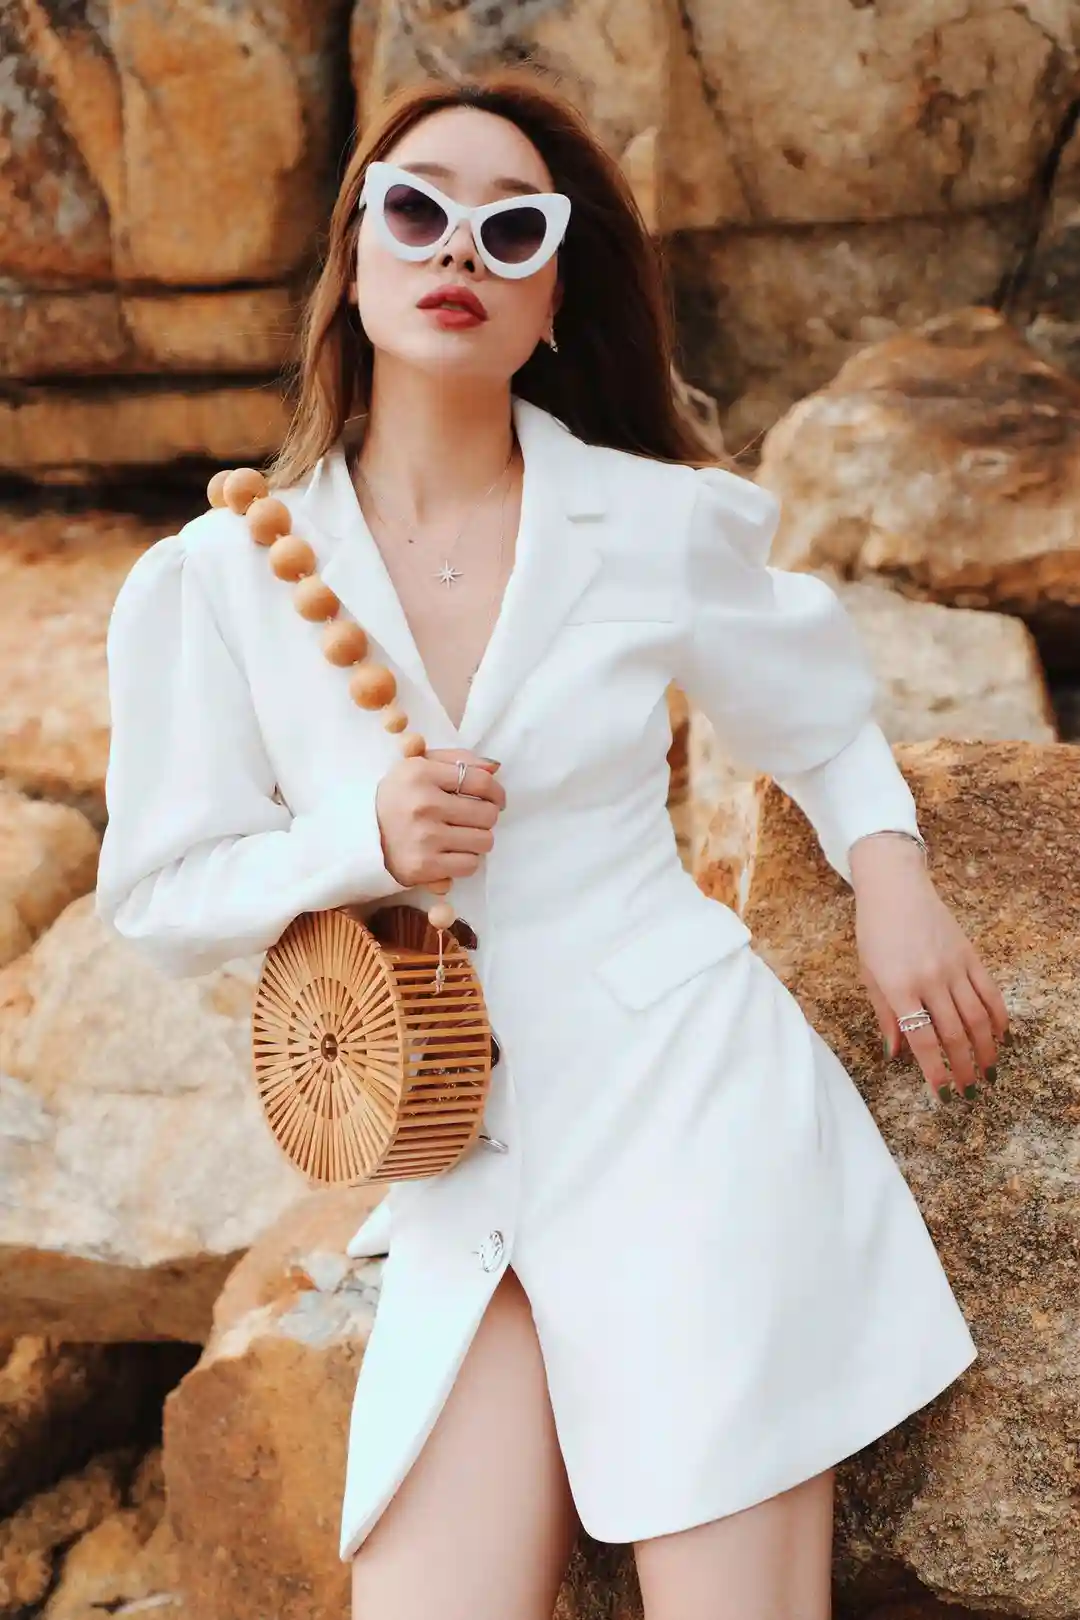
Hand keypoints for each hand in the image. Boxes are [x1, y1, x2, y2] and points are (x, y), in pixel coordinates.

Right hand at [376, 748, 504, 889]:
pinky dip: (465, 860)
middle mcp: (423, 805)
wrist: (360, 836)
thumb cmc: (397, 798)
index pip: (481, 781)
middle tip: (473, 819)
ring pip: (484, 841)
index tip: (496, 799)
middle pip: (487, 813)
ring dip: (478, 840)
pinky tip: (451, 852)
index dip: (497, 791)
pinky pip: (469, 865)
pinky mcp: (423, 867)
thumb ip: (457, 760)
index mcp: (421, 773)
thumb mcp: (418, 766)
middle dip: (486, 816)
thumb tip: (495, 768)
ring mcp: (424, 838)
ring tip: (461, 835)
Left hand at [850, 835, 1008, 1104]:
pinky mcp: (970, 956)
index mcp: (898, 986)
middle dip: (964, 1068)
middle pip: (954, 1034)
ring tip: (987, 1072)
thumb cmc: (874, 934)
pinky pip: (989, 993)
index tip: (943, 1093)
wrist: (895, 889)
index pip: (922, 1039)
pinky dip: (998, 1018)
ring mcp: (953, 967)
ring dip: (986, 1050)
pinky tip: (999, 1037)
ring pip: (978, 1018)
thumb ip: (885, 1015)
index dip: (935, 1070)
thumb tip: (896, 1053)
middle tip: (969, 1090)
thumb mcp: (869, 975)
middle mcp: (929, 979)